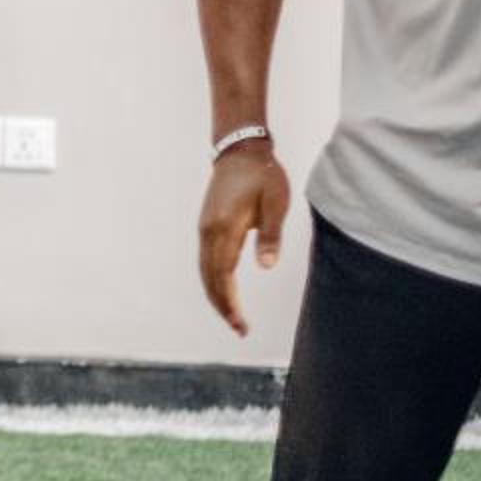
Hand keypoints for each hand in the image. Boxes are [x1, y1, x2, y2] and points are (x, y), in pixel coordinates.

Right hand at [196, 142, 289, 337]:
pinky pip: (205, 261)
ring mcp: (204, 229)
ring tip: (232, 316)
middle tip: (240, 329)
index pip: (223, 275)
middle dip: (222, 306)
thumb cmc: (263, 176)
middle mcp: (208, 232)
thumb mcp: (276, 203)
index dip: (230, 303)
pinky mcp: (206, 227)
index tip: (241, 325)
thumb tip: (266, 266)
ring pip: (204, 272)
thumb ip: (270, 235)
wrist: (240, 151)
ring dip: (216, 295)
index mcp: (224, 228)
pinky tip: (223, 290)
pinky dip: (213, 280)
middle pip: (209, 278)